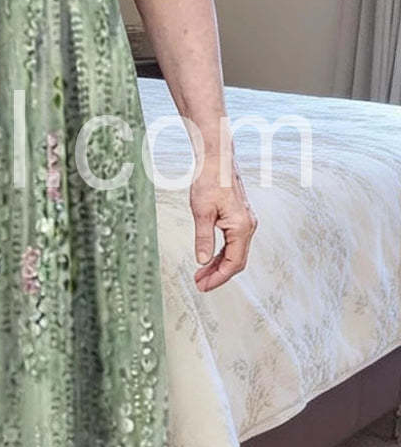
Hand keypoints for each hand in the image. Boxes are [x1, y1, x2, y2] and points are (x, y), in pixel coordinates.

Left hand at [190, 158, 257, 291]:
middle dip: (218, 275)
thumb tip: (202, 261)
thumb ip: (203, 238)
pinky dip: (222, 254)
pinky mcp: (240, 219)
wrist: (218, 160)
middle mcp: (248, 227)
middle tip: (200, 284)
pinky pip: (233, 243)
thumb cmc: (209, 180)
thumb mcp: (201, 211)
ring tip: (201, 275)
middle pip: (236, 261)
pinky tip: (209, 259)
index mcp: (241, 227)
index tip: (203, 286)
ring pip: (235, 253)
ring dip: (219, 265)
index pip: (234, 263)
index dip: (219, 278)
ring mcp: (246, 223)